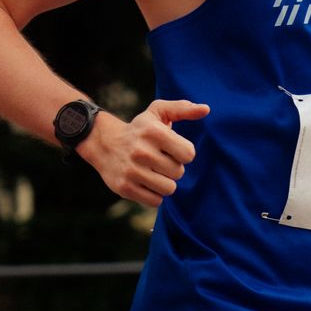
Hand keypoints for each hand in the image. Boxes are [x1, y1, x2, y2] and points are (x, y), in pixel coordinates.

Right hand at [80, 98, 209, 205]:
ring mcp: (132, 171)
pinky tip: (145, 182)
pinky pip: (155, 201)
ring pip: (168, 189)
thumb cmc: (139, 129)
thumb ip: (183, 109)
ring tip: (153, 172)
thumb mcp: (158, 112)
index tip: (171, 149)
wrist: (104, 143)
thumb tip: (206, 109)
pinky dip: (153, 195)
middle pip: (179, 173)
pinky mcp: (125, 188)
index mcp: (154, 132)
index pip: (189, 154)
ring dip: (164, 183)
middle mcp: (142, 151)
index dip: (183, 153)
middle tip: (159, 161)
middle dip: (172, 168)